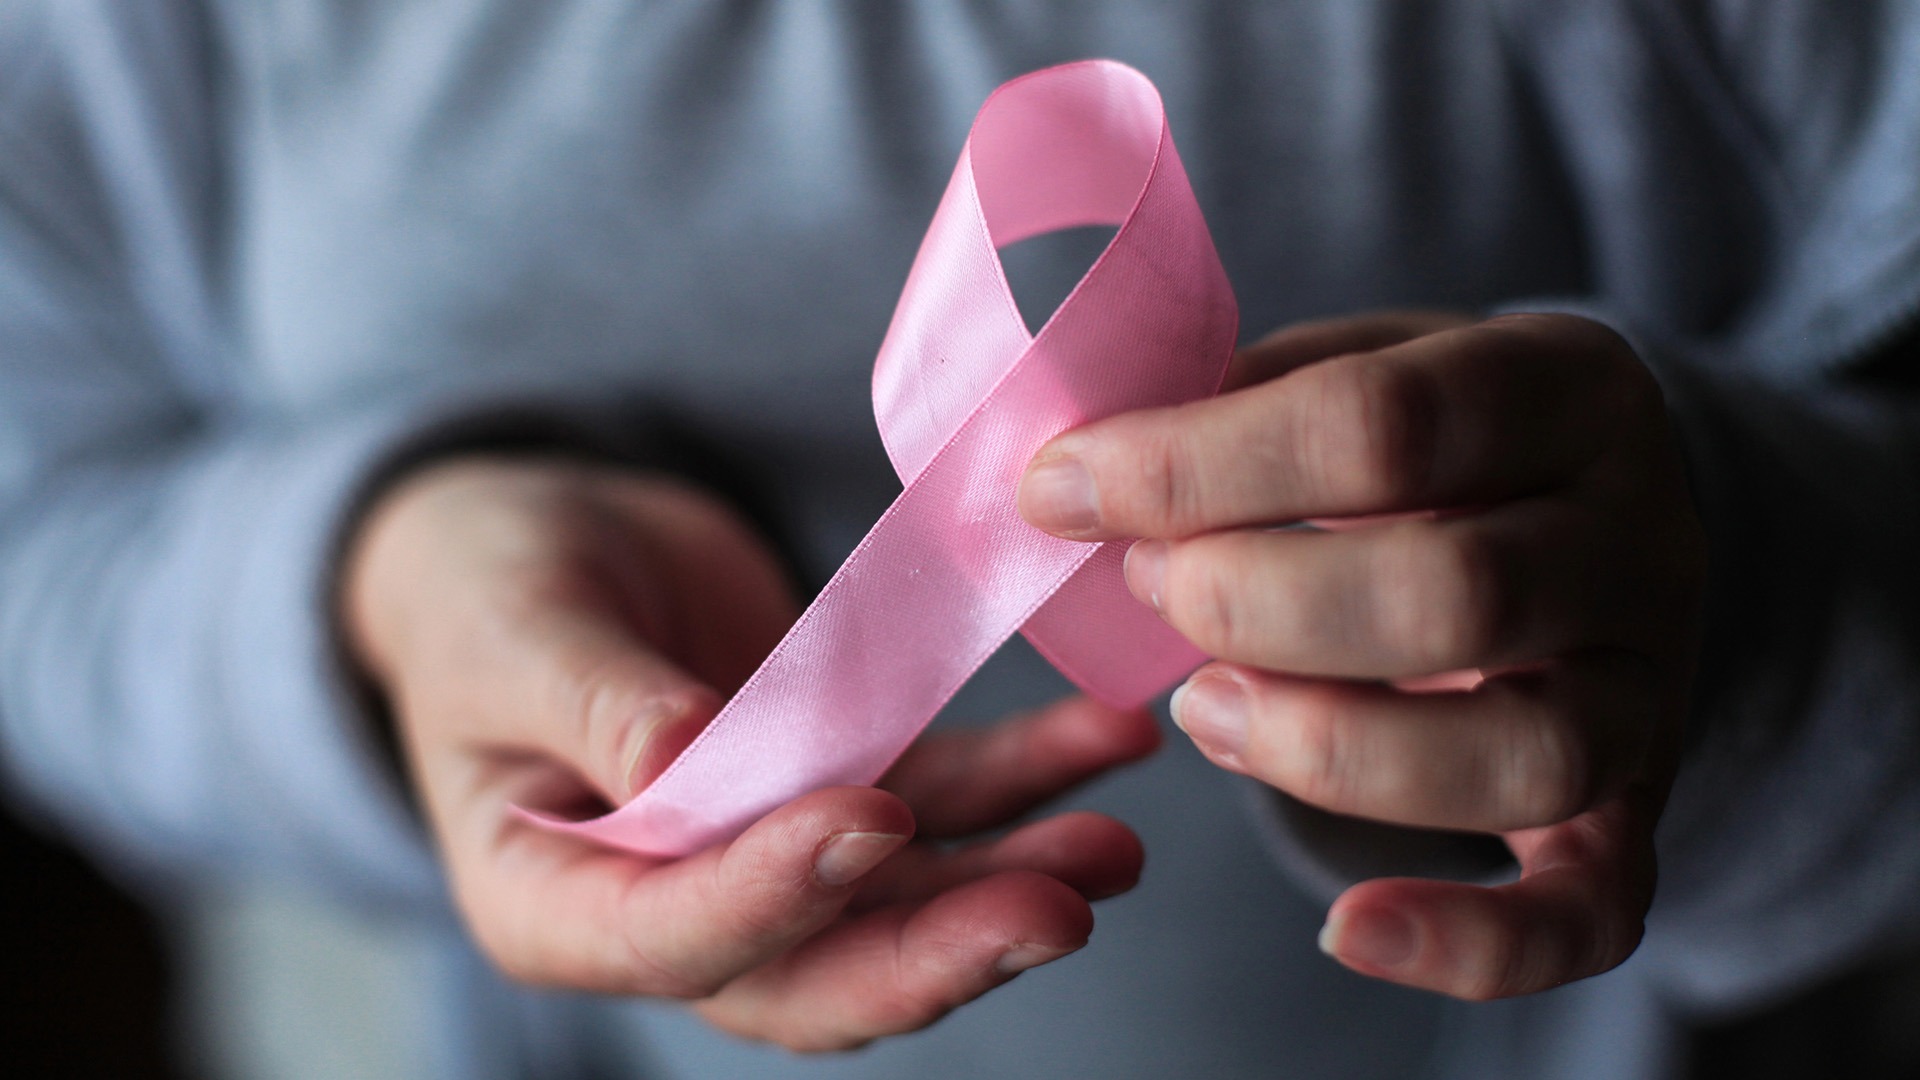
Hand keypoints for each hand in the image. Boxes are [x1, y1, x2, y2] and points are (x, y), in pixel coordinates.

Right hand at [341, 458, 1155, 1048]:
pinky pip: (945, 802)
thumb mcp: (513, 629)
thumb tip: (684, 770)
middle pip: (814, 967)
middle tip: (1052, 909)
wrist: (538, 546)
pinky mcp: (839, 789)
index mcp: (555, 900)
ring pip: (903, 901)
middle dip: (938, 947)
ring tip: (1111, 846)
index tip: (867, 821)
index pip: (673, 935)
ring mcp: (769, 856)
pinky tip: (1101, 745)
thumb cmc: (488, 590)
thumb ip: (591, 703)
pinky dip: (1027, 780)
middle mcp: (671, 908)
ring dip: (1011, 878)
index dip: (775, 894)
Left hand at [1018, 311, 1705, 999]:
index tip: (1062, 489)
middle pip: (1457, 594)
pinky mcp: (1637, 814)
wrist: (1589, 522)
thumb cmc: (1435, 445)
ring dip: (1328, 750)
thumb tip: (1089, 469)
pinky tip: (1347, 934)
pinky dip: (1472, 945)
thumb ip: (1243, 400)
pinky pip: (1589, 912)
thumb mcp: (1360, 367)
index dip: (1199, 464)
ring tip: (1201, 707)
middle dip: (1254, 605)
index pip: (1385, 420)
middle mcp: (1642, 541)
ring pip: (1524, 757)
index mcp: (1568, 389)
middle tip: (1148, 587)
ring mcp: (1654, 689)